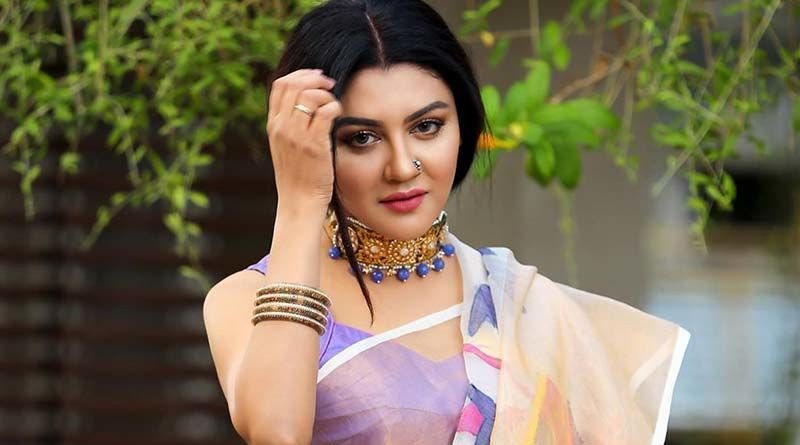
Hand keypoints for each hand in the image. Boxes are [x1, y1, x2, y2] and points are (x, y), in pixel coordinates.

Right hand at [266, 68, 341, 211]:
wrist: (299, 201)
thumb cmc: (297, 176)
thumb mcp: (286, 146)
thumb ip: (291, 125)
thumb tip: (306, 101)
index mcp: (273, 125)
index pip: (280, 85)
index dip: (299, 75)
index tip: (315, 77)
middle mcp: (281, 127)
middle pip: (294, 84)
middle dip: (315, 78)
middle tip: (330, 83)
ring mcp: (296, 135)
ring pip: (310, 95)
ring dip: (326, 93)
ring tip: (334, 102)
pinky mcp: (314, 144)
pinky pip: (326, 111)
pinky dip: (335, 106)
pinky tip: (339, 114)